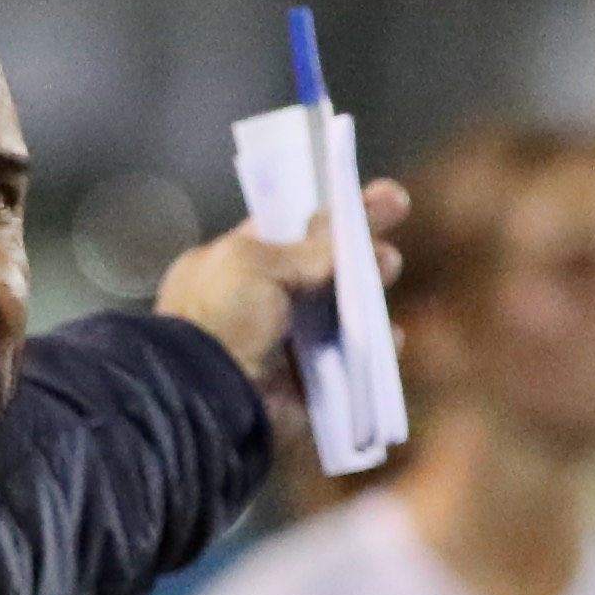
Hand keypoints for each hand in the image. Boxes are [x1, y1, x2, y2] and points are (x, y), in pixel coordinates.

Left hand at [154, 178, 409, 386]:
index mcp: (237, 266)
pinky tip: (387, 337)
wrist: (206, 396)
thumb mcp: (256, 264)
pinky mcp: (308, 385)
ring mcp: (287, 347)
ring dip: (371, 298)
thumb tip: (348, 239)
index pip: (293, 231)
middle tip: (388, 252)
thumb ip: (308, 250)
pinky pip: (351, 364)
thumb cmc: (219, 317)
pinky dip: (373, 350)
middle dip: (362, 255)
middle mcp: (262, 304)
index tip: (385, 198)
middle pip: (324, 273)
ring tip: (388, 281)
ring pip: (343, 316)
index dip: (335, 215)